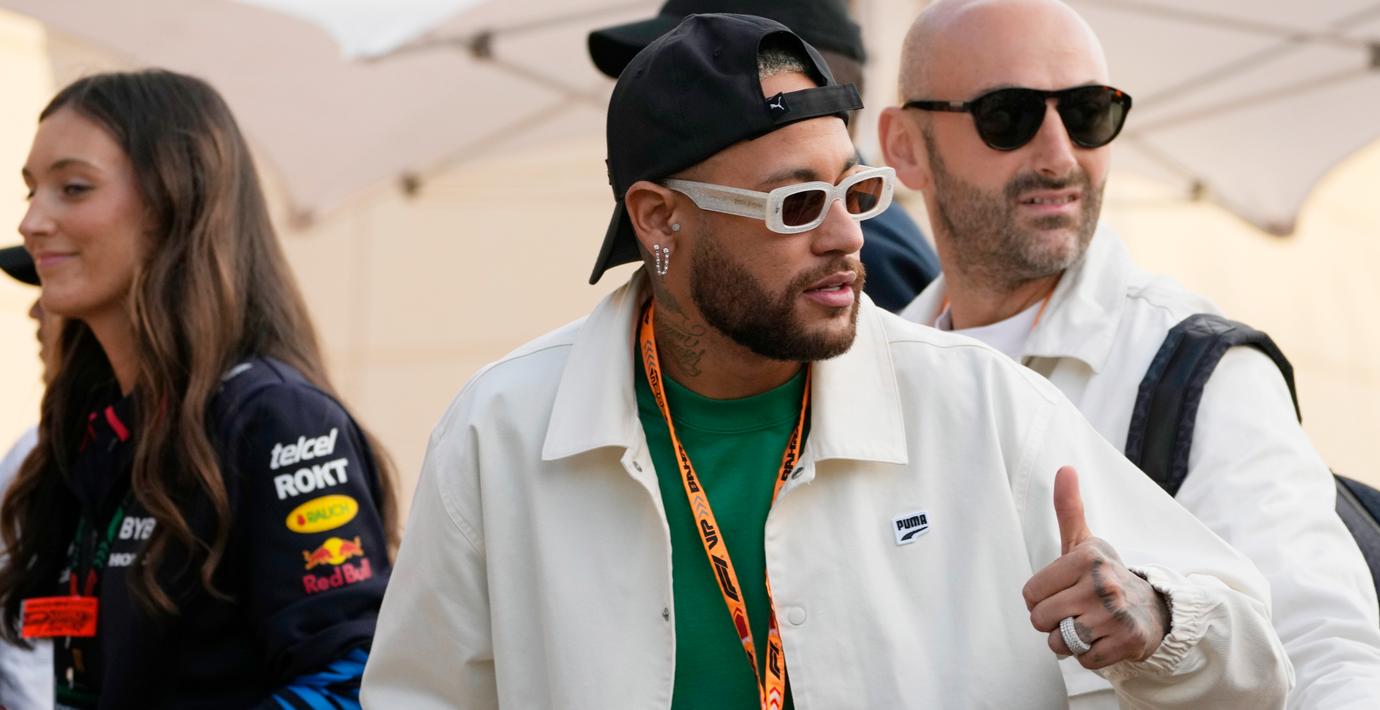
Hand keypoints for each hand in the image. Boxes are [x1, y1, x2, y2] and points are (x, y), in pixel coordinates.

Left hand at [1022, 466, 1170, 668]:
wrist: (1153, 608)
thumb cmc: (1104, 575)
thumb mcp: (1084, 542)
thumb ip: (1068, 508)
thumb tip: (1064, 468)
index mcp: (1086, 558)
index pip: (1030, 594)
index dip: (1040, 599)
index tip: (1061, 592)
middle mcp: (1102, 584)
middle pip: (1041, 619)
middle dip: (1052, 621)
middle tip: (1074, 611)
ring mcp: (1115, 614)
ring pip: (1060, 641)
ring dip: (1069, 640)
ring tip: (1088, 625)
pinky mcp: (1127, 642)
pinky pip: (1084, 659)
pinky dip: (1089, 655)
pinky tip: (1103, 639)